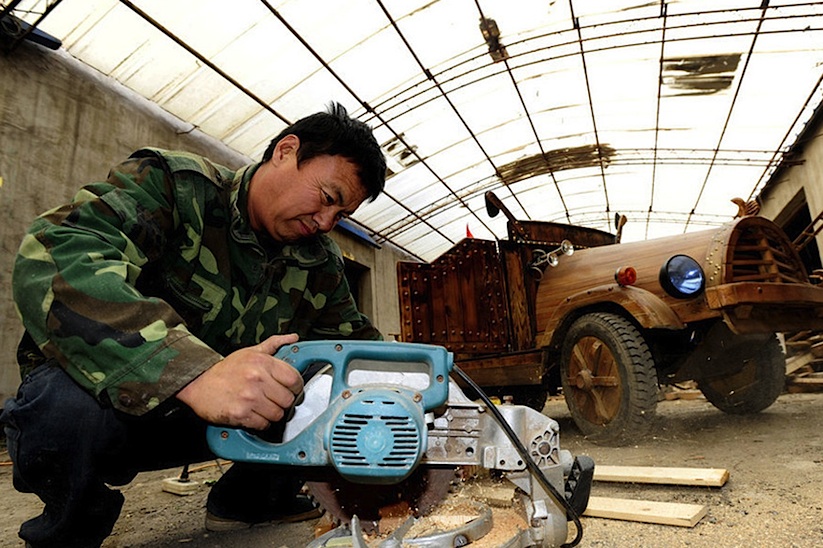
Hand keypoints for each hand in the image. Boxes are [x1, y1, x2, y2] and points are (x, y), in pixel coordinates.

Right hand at [176, 333, 302, 429]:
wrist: (197, 383)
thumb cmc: (225, 369)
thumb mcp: (250, 352)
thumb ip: (274, 344)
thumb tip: (293, 338)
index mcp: (262, 363)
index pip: (294, 380)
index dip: (295, 387)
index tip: (290, 389)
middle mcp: (257, 379)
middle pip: (288, 400)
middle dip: (283, 401)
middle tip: (274, 399)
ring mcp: (249, 398)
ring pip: (277, 414)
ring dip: (272, 414)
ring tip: (262, 407)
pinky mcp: (240, 414)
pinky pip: (263, 425)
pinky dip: (260, 423)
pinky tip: (253, 415)